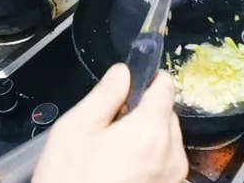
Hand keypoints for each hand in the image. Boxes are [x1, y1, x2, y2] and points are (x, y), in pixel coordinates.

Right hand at [33, 64, 187, 182]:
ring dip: (148, 140)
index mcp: (150, 129)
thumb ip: (105, 94)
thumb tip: (123, 72)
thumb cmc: (69, 179)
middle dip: (143, 114)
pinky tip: (122, 173)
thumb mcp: (76, 128)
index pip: (165, 87)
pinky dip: (150, 163)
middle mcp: (172, 153)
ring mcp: (174, 178)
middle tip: (110, 128)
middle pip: (166, 115)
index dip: (147, 80)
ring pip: (167, 142)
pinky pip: (166, 167)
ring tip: (112, 155)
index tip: (131, 86)